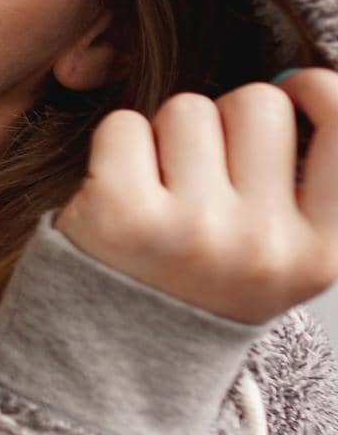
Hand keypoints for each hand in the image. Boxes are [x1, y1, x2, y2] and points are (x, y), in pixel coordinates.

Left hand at [53, 69, 337, 326]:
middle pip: (255, 102)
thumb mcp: (282, 249)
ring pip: (187, 108)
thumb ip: (304, 179)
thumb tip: (299, 80)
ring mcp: (193, 228)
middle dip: (225, 120)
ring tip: (161, 191)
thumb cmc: (204, 277)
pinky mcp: (121, 213)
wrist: (118, 353)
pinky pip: (125, 124)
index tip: (291, 90)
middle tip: (203, 171)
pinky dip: (117, 147)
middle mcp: (264, 243)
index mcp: (322, 253)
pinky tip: (119, 194)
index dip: (314, 90)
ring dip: (167, 136)